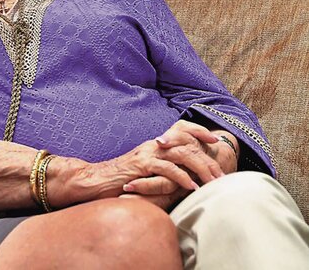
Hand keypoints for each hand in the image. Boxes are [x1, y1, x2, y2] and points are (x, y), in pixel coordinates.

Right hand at [119, 123, 238, 209]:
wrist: (95, 179)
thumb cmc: (118, 180)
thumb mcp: (143, 172)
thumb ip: (160, 170)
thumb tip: (179, 177)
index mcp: (154, 146)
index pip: (179, 129)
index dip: (197, 131)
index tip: (214, 140)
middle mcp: (153, 146)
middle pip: (187, 144)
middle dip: (208, 160)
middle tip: (222, 175)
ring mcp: (147, 154)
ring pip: (181, 155)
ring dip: (201, 169)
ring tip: (213, 182)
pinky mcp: (142, 166)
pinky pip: (167, 168)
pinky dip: (182, 177)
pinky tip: (192, 186)